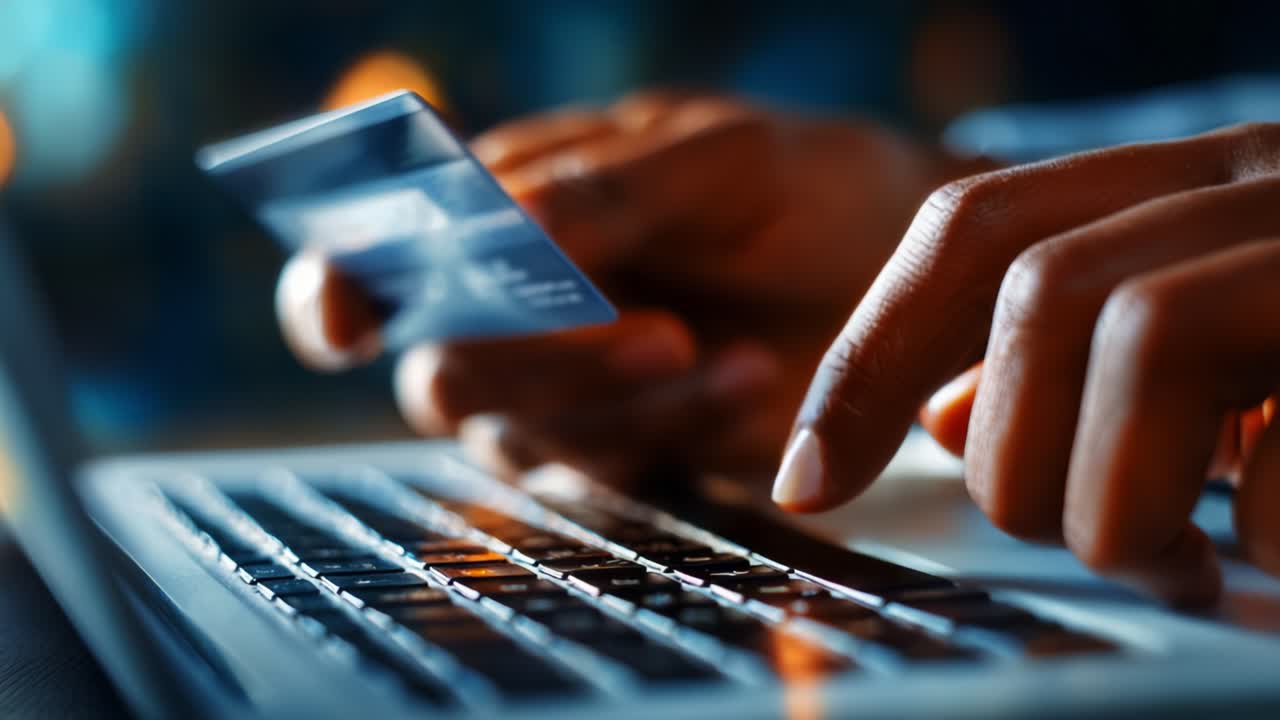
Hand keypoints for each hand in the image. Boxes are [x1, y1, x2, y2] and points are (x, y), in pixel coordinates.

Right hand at [277, 91, 969, 482]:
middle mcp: (509, 318)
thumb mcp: (716, 159)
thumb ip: (606, 188)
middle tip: (648, 325)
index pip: (368, 269)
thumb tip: (497, 220)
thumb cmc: (792, 182)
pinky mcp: (635, 455)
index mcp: (496, 220)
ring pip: (530, 435)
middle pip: (446, 372)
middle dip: (534, 358)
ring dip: (622, 401)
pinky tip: (752, 379)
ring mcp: (566, 399)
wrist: (895, 261)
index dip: (331, 298)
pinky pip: (619, 471)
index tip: (348, 317)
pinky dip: (681, 428)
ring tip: (728, 351)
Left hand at [776, 122, 1279, 606]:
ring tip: (1178, 563)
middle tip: (1078, 539)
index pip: (975, 226)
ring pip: (1145, 336)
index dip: (870, 356)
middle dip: (1017, 459)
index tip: (805, 484)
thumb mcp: (1208, 355)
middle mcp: (1261, 186)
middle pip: (1041, 289)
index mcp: (1192, 185)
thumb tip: (943, 423)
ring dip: (1121, 504)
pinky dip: (1261, 529)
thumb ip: (1071, 364)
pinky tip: (1274, 548)